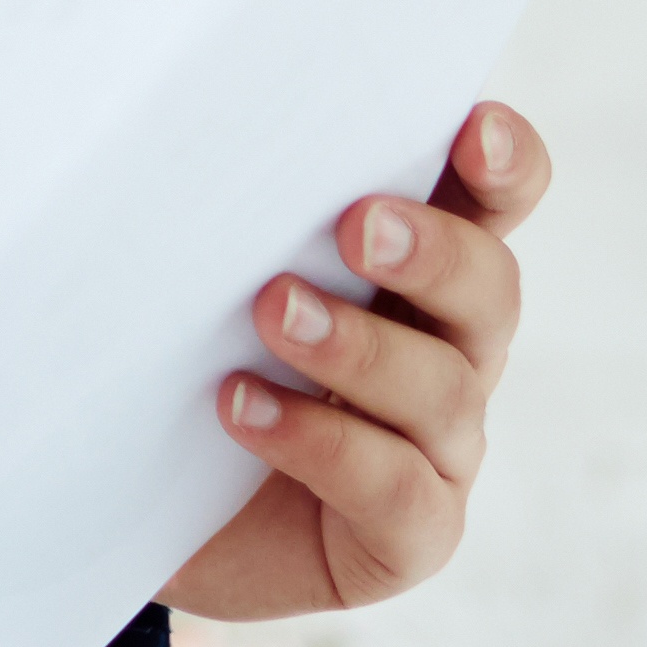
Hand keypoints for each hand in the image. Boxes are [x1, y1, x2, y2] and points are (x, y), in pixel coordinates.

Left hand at [161, 101, 548, 623]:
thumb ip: (229, 208)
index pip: (491, 203)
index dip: (504, 164)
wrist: (142, 509)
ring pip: (443, 389)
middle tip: (357, 227)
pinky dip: (321, 443)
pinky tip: (244, 410)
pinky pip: (393, 488)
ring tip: (271, 311)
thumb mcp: (203, 275)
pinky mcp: (407, 533)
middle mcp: (448, 351)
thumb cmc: (184, 362)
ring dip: (358, 346)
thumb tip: (161, 113)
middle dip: (433, 253)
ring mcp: (438, 449)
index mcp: (417, 270)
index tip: (474, 129)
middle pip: (489, 291)